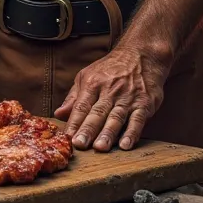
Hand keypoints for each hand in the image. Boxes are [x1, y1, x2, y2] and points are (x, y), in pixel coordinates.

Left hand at [54, 45, 170, 151]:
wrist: (141, 54)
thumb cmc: (111, 69)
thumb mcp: (88, 75)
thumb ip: (74, 97)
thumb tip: (58, 114)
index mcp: (93, 83)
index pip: (81, 106)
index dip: (74, 122)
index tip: (67, 138)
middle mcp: (110, 90)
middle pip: (97, 113)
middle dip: (88, 129)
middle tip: (79, 145)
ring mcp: (128, 97)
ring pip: (116, 117)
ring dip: (108, 133)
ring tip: (100, 147)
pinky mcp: (144, 103)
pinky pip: (138, 119)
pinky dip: (132, 133)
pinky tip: (125, 144)